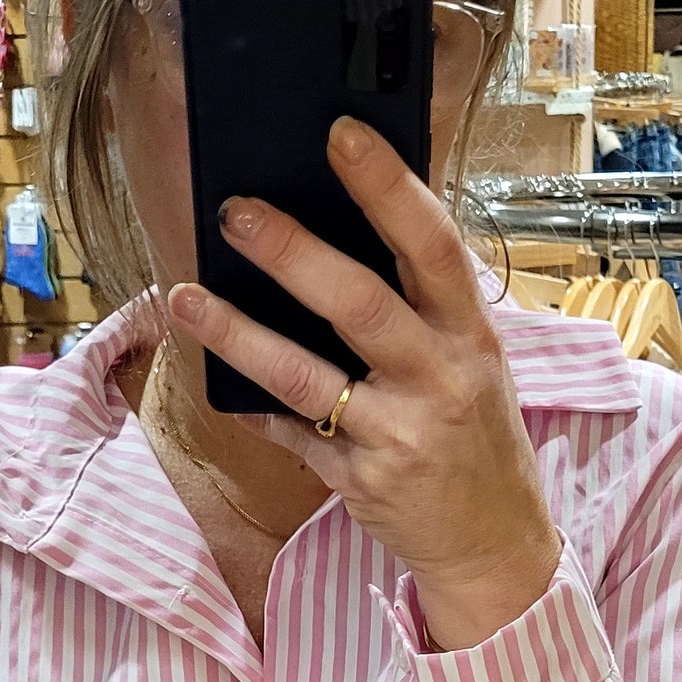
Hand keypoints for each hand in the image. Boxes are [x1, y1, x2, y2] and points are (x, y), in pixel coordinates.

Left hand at [165, 116, 562, 652]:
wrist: (496, 546)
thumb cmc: (477, 439)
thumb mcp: (474, 363)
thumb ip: (422, 309)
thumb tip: (338, 234)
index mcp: (473, 334)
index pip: (434, 244)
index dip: (389, 186)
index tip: (342, 135)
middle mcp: (442, 379)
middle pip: (360, 302)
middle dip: (292, 251)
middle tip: (235, 210)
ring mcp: (400, 434)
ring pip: (305, 375)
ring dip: (238, 332)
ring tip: (185, 294)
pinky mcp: (362, 482)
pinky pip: (293, 434)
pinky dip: (254, 405)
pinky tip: (219, 378)